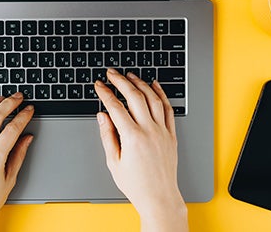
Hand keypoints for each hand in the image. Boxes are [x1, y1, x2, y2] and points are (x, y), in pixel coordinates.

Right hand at [94, 68, 187, 231]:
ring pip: (152, 98)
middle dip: (121, 81)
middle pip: (134, 96)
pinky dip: (161, 94)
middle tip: (112, 73)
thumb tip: (102, 116)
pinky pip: (168, 109)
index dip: (105, 93)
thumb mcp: (113, 161)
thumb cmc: (136, 184)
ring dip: (140, 83)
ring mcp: (162, 131)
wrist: (159, 197)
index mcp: (132, 138)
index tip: (99, 85)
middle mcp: (149, 131)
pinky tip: (154, 85)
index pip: (115, 107)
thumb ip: (107, 135)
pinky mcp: (171, 135)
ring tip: (130, 75)